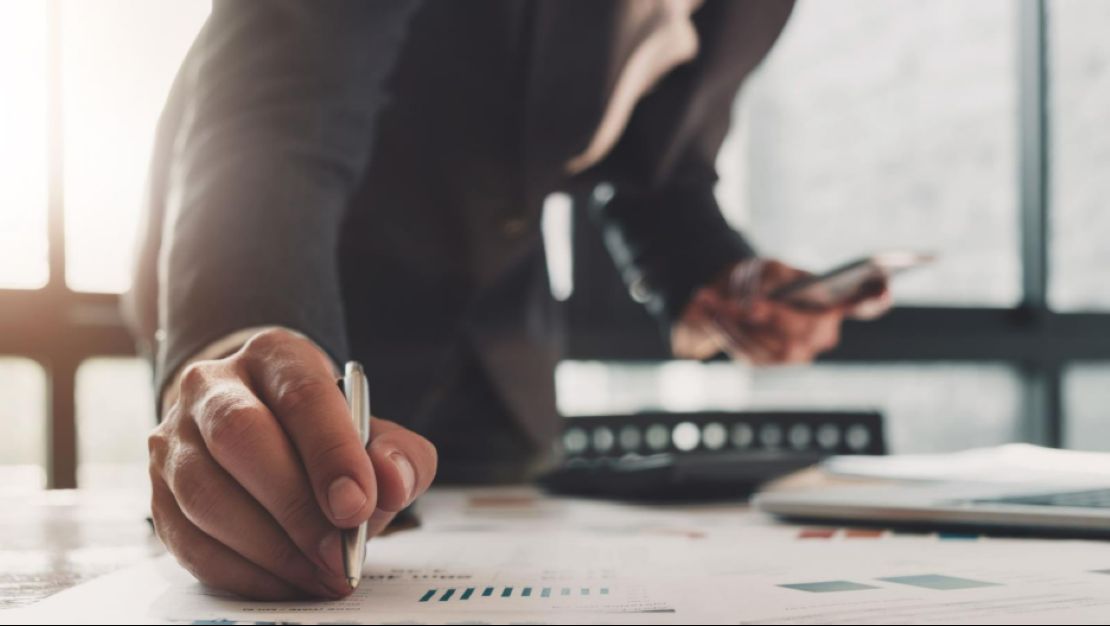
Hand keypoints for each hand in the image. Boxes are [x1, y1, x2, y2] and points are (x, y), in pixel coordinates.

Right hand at [149, 328, 436, 599]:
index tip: (357, 505)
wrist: (266, 431)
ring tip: (321, 575)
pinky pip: (189, 541)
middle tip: (338, 553)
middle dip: (295, 505)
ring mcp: (174, 439)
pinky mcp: (157, 493)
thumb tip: (391, 482)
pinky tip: (287, 582)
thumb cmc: (326, 436)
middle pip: (239, 437)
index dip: (330, 452)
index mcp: (275, 356)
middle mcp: (213, 386)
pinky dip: (243, 572)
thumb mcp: (376, 434)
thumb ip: (400, 455)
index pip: (301, 395)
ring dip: (269, 548)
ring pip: (205, 494)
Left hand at [672, 259, 890, 363]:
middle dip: (768, 317)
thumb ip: (767, 283)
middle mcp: (822, 334)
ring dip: (733, 322)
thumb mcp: (767, 269)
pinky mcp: (767, 363)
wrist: (733, 298)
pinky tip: (706, 309)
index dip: (874, 298)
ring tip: (707, 299)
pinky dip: (724, 330)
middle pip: (803, 331)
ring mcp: (796, 354)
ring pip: (769, 346)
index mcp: (833, 304)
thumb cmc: (761, 280)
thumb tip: (755, 307)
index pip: (865, 304)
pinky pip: (747, 352)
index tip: (883, 287)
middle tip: (742, 302)